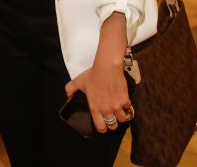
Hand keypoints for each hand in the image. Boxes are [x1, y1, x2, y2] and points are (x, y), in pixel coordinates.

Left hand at [64, 11, 132, 132]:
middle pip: (113, 126)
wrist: (107, 67)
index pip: (101, 127)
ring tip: (118, 112)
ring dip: (121, 117)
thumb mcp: (78, 82)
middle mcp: (107, 109)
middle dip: (112, 124)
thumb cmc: (93, 74)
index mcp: (95, 107)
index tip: (102, 126)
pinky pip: (129, 109)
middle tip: (111, 119)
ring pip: (122, 119)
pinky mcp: (125, 100)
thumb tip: (67, 95)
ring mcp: (117, 105)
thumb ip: (70, 89)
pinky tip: (123, 104)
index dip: (102, 129)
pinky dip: (127, 108)